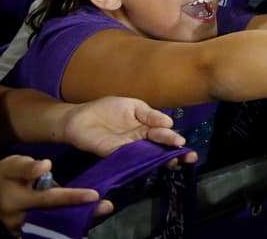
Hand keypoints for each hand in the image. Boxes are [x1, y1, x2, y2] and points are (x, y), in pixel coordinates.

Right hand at [0, 156, 107, 234]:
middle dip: (81, 215)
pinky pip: (46, 233)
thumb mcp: (13, 164)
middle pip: (55, 219)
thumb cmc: (5, 173)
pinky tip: (82, 224)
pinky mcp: (23, 234)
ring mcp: (20, 231)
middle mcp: (18, 220)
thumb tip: (46, 165)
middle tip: (107, 207)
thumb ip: (28, 167)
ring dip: (76, 223)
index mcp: (16, 201)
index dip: (72, 198)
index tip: (95, 195)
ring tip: (99, 214)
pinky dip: (64, 229)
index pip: (49, 200)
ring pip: (52, 229)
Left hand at [61, 96, 188, 157]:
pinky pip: (129, 157)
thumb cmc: (106, 109)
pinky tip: (150, 161)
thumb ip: (150, 115)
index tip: (182, 143)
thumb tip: (169, 122)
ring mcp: (127, 148)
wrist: (79, 117)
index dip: (173, 138)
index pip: (163, 133)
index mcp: (145, 126)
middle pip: (159, 147)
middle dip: (174, 152)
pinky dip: (140, 160)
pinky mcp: (113, 153)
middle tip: (187, 156)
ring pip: (147, 155)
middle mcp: (139, 140)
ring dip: (161, 159)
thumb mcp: (132, 105)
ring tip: (173, 162)